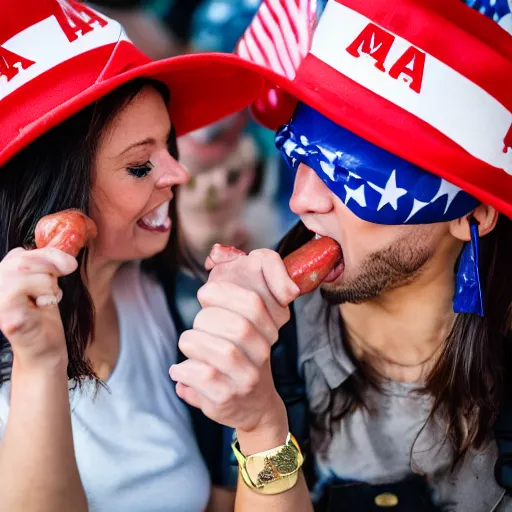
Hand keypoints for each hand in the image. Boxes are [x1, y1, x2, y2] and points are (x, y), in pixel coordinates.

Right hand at [0, 247, 77, 366]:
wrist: (45, 351)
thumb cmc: (43, 319)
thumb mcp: (44, 285)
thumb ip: (45, 266)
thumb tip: (67, 258)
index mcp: (0, 279)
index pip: (20, 254)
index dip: (48, 255)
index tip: (67, 266)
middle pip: (23, 259)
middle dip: (50, 267)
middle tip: (55, 286)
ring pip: (28, 271)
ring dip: (48, 285)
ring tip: (44, 301)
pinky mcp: (9, 317)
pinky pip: (31, 292)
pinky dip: (46, 297)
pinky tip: (42, 309)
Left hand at [170, 245, 299, 434]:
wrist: (254, 406)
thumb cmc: (243, 355)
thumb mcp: (250, 323)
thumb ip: (243, 288)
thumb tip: (232, 263)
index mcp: (268, 331)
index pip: (254, 304)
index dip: (225, 293)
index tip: (204, 293)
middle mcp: (262, 355)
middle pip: (238, 327)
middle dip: (207, 319)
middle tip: (196, 324)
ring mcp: (246, 379)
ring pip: (221, 352)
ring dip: (194, 343)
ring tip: (187, 345)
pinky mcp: (227, 400)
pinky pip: (204, 377)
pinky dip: (184, 370)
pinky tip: (179, 370)